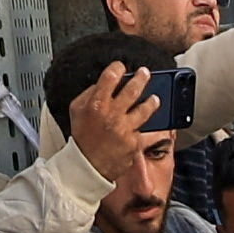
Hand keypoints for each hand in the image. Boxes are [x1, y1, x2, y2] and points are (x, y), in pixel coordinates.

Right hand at [68, 62, 155, 181]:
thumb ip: (89, 94)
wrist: (88, 165)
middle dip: (141, 78)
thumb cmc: (82, 138)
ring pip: (145, 110)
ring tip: (155, 98)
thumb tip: (103, 83)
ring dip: (152, 101)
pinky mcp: (135, 143)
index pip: (110, 77)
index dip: (117, 68)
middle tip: (145, 73)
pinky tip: (157, 123)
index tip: (121, 66)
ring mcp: (125, 129)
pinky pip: (148, 132)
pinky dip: (153, 127)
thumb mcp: (77, 110)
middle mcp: (113, 115)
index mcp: (96, 104)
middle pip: (132, 90)